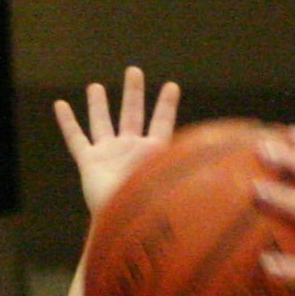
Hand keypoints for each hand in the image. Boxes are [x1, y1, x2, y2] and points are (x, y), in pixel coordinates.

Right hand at [54, 67, 180, 220]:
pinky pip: (76, 138)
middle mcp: (130, 150)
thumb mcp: (175, 178)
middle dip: (133, 93)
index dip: (166, 105)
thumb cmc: (151, 203)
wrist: (125, 224)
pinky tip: (60, 105)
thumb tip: (233, 178)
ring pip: (102, 123)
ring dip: (98, 105)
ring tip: (95, 86)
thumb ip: (192, 169)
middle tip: (134, 71)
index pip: (162, 123)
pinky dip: (67, 122)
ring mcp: (108, 156)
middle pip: (131, 114)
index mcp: (153, 152)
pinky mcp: (89, 164)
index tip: (172, 86)